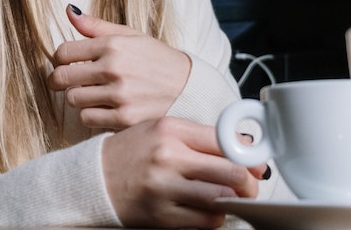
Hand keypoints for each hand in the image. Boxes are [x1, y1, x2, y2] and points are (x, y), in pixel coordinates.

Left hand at [47, 4, 190, 129]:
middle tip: (66, 81)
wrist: (189, 87)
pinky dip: (90, 114)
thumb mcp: (131, 36)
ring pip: (73, 100)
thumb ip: (97, 26)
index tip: (67, 62)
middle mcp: (114, 69)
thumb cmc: (156, 59)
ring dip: (77, 97)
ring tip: (90, 93)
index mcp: (113, 45)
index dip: (60, 58)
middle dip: (59, 79)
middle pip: (62, 78)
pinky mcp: (124, 119)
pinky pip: (87, 118)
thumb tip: (69, 10)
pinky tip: (102, 107)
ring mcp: (119, 96)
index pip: (63, 52)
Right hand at [102, 117, 263, 227]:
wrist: (94, 178)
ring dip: (233, 202)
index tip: (257, 164)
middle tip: (250, 187)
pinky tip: (208, 210)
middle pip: (230, 171)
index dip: (249, 155)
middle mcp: (168, 157)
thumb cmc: (132, 152)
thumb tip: (243, 148)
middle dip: (249, 183)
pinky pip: (204, 221)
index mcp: (170, 130)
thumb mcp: (161, 131)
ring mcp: (164, 188)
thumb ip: (199, 137)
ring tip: (230, 199)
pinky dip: (214, 218)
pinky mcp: (161, 215)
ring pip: (221, 199)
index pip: (224, 140)